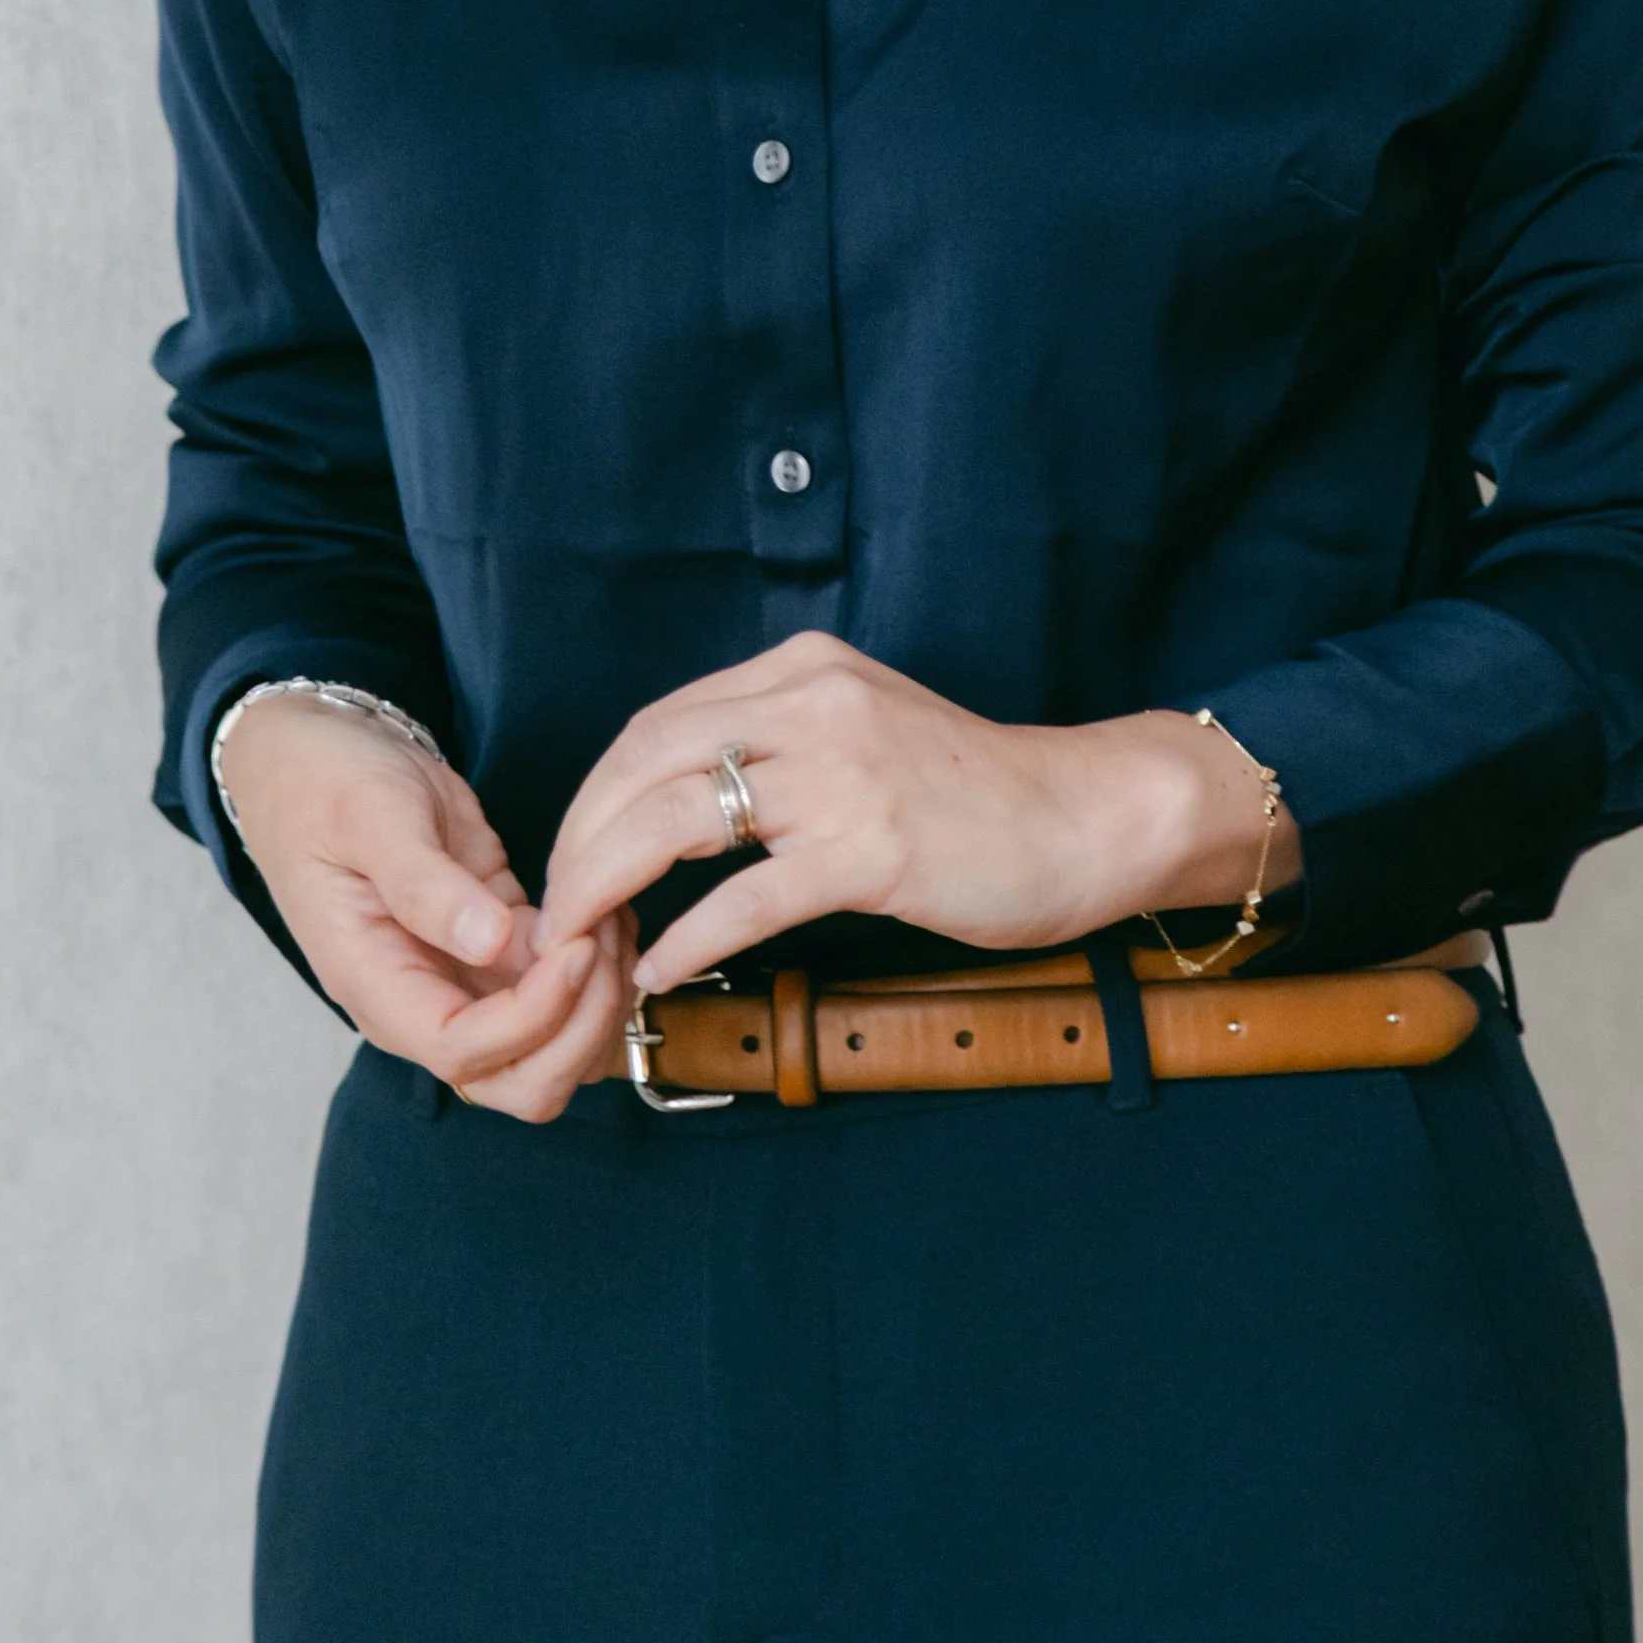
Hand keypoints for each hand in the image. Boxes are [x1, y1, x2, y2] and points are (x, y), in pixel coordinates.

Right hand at [213, 692, 632, 1122]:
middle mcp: (423, 1001)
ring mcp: (464, 980)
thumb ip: (424, 884)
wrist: (318, 756)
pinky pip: (561, 992)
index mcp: (378, 984)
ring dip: (599, 1002)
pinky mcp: (498, 948)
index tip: (574, 947)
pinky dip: (599, 967)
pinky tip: (609, 907)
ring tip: (613, 916)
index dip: (532, 1018)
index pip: (463, 1051)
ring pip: (552, 1047)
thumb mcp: (371, 817)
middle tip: (604, 940)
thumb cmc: (329, 783)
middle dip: (579, 1030)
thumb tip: (487, 942)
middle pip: (518, 1081)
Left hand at [535, 635, 1302, 995]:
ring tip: (580, 942)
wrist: (1086, 815)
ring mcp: (842, 775)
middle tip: (557, 911)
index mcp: (802, 670)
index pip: (656, 724)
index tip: (572, 855)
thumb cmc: (974, 792)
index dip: (595, 794)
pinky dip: (690, 938)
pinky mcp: (872, 850)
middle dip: (580, 839)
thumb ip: (781, 745)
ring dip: (609, 885)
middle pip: (645, 763)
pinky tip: (662, 971)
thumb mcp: (863, 729)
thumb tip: (680, 804)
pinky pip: (748, 900)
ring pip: (677, 820)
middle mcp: (812, 704)